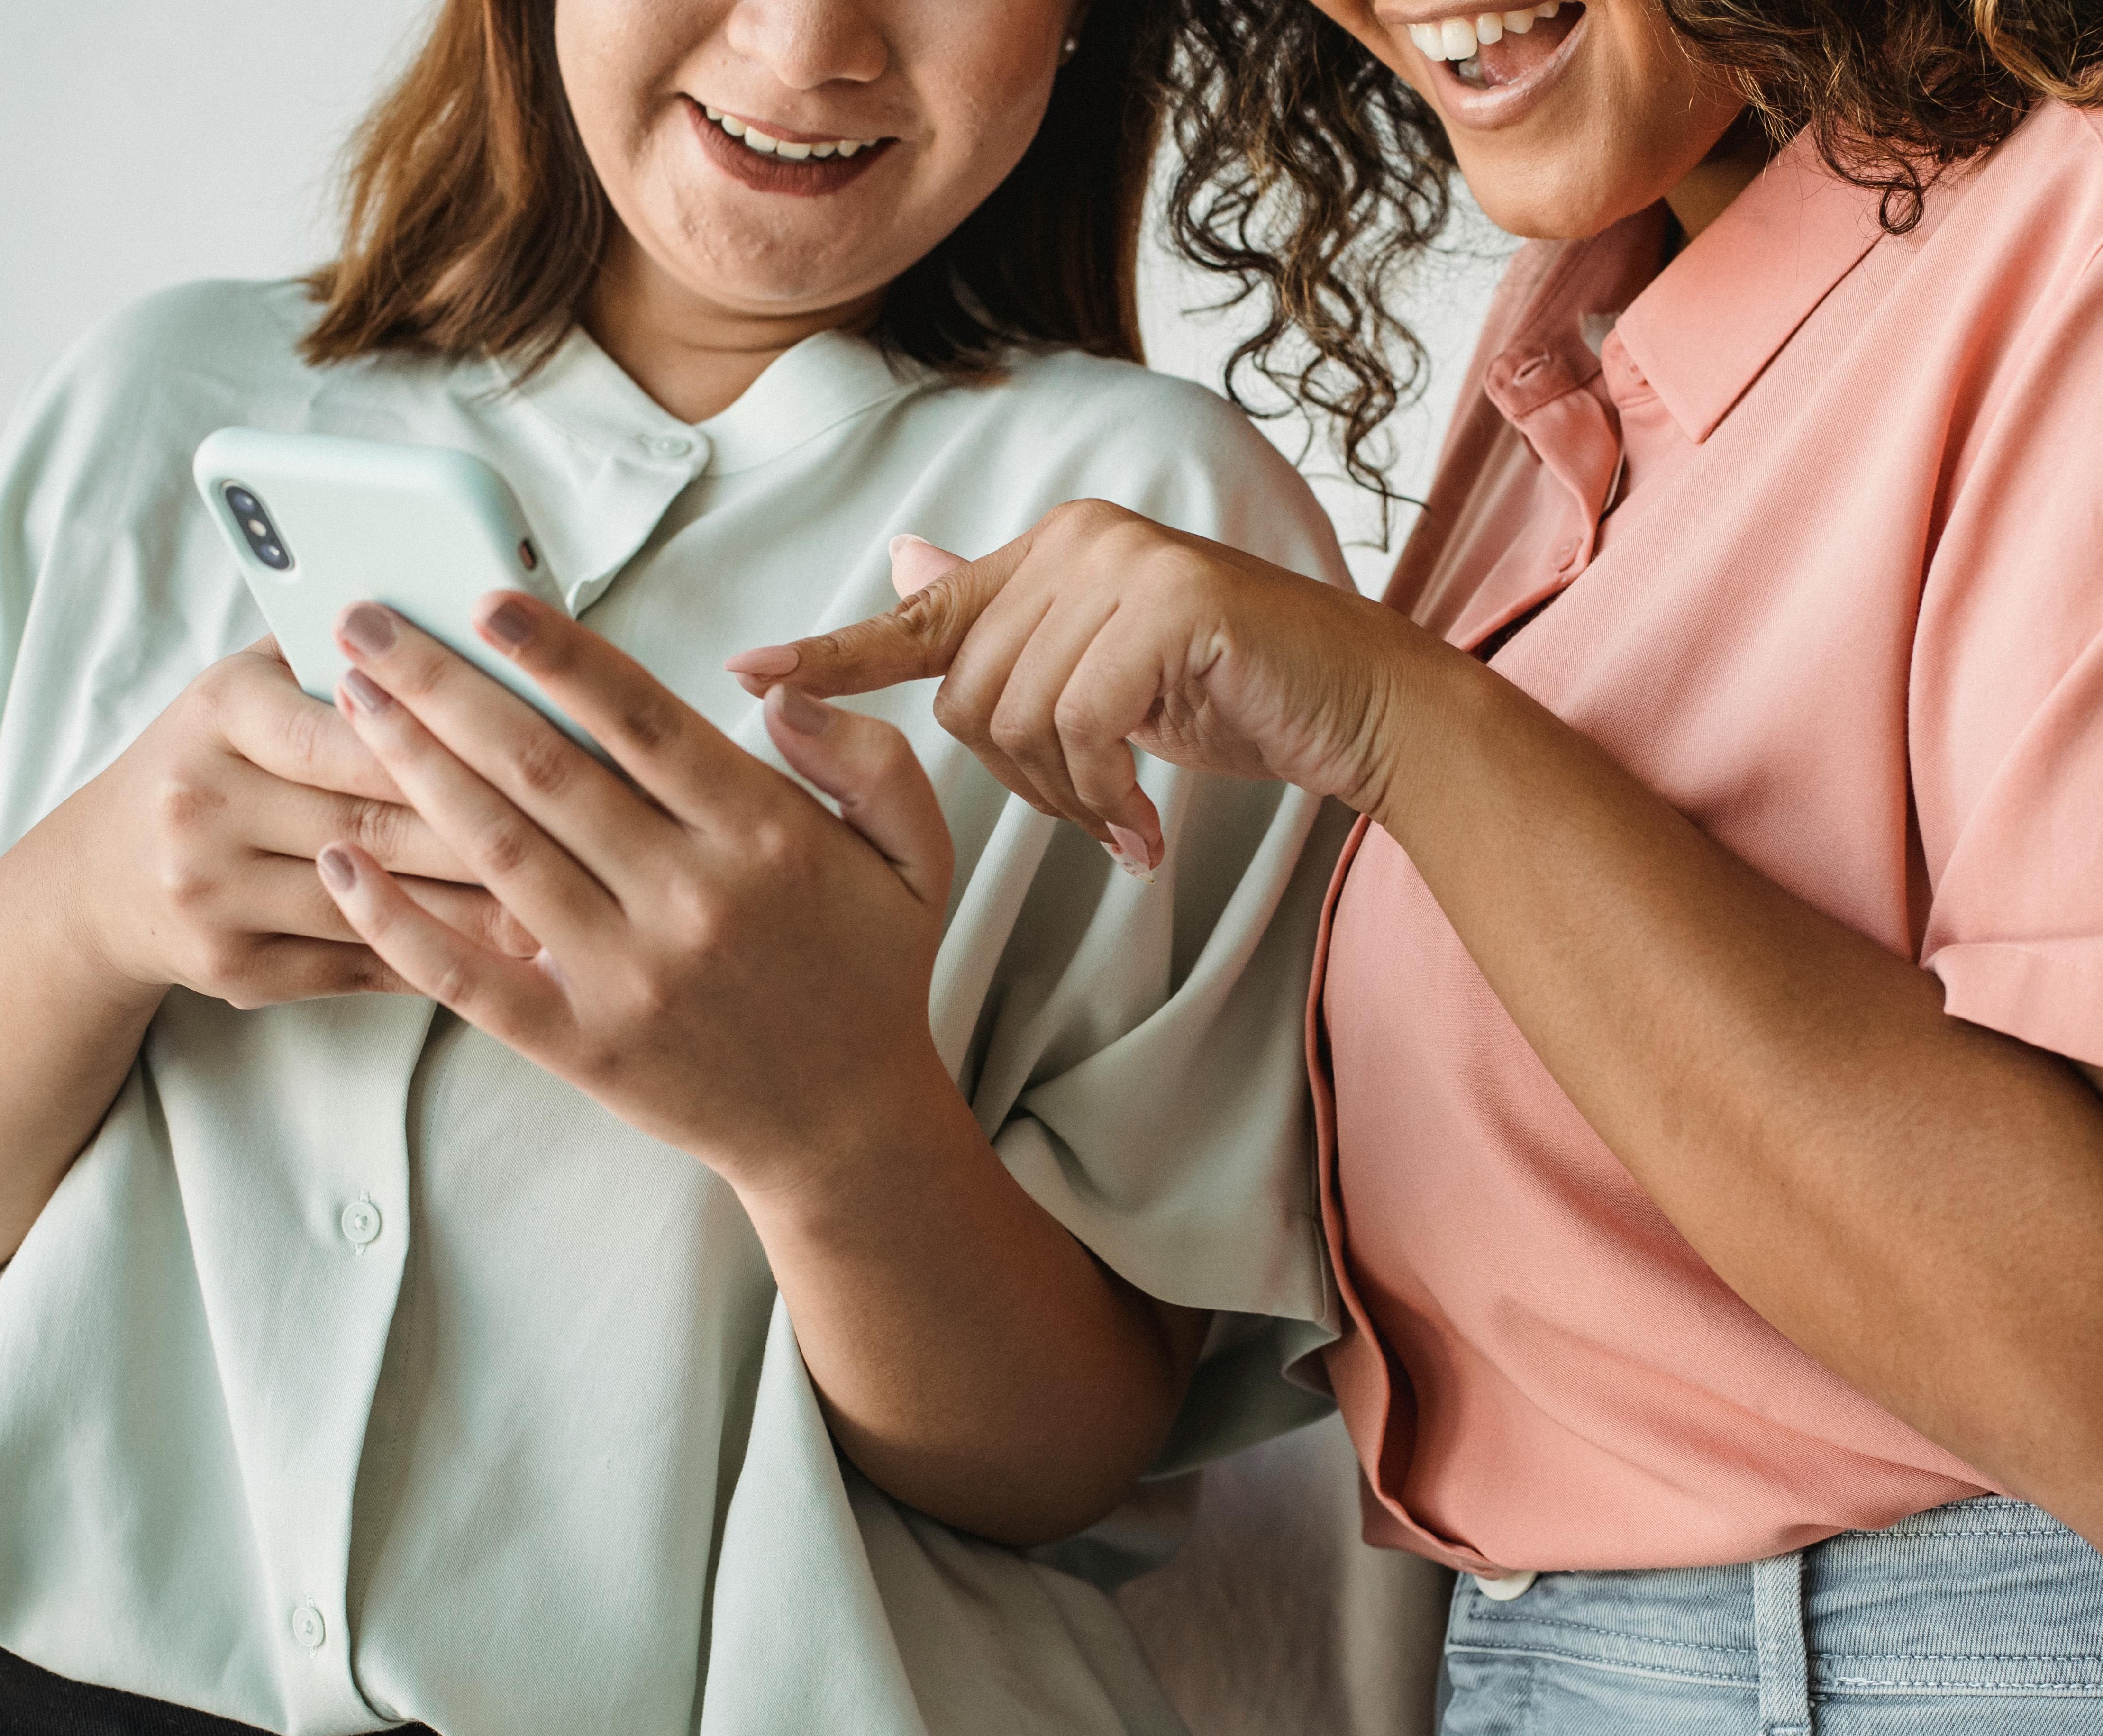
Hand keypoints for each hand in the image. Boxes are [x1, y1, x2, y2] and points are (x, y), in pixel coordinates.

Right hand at [67, 637, 530, 1007]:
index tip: (539, 749)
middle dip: (487, 830)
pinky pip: (356, 964)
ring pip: (377, 901)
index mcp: (217, 715)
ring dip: (478, 907)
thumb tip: (464, 619)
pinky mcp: (232, 966)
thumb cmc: (218, 759)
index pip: (349, 730)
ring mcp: (212, 894)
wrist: (101, 876)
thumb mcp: (252, 686)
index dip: (447, 742)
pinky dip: (437, 958)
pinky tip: (508, 953)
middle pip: (374, 821)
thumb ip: (337, 653)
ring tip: (571, 898)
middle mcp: (201, 804)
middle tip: (587, 836)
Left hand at [312, 594, 957, 1199]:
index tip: (487, 600)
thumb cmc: (871, 976)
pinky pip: (467, 976)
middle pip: (544, 770)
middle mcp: (689, 902)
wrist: (846, 1131)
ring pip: (497, 850)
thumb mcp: (919, 856)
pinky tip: (341, 861)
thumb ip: (870, 760)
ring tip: (351, 700)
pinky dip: (396, 919)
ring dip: (412, 766)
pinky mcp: (580, 1045)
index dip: (559, 653)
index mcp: (765, 840)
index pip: (643, 721)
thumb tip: (779, 696)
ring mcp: (627, 978)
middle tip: (367, 623)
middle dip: (445, 685)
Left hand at [725, 503, 1449, 870]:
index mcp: (1052, 551)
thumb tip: (904, 561)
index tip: (745, 673)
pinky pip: (1081, 727)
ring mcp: (1125, 564)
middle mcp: (1079, 540)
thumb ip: (1010, 630)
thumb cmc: (1230, 698)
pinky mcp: (1169, 606)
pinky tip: (1147, 828)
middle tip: (1092, 817)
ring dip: (1066, 798)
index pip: (921, 611)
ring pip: (1018, 717)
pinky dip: (1106, 797)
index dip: (832, 653)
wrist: (1358, 706)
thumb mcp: (1107, 672)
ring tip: (1124, 819)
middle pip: (968, 694)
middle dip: (1022, 782)